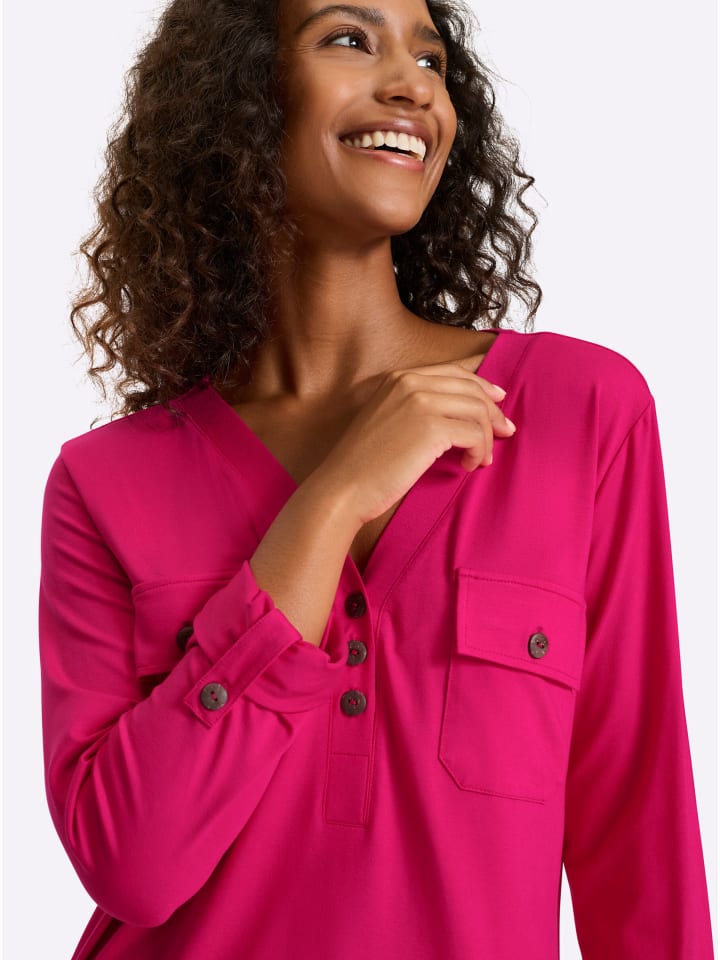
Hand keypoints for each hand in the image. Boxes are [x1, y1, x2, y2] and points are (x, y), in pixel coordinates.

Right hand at [316, 353, 516, 525]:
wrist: (343, 488)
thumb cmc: (364, 465)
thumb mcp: (387, 422)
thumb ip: (416, 408)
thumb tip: (461, 414)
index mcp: (398, 378)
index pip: (453, 372)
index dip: (481, 385)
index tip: (498, 401)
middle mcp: (410, 382)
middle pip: (471, 389)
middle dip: (493, 412)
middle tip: (505, 433)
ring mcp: (420, 402)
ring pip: (477, 411)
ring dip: (487, 437)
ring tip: (482, 459)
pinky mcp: (431, 428)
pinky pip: (474, 434)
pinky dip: (479, 451)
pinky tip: (470, 466)